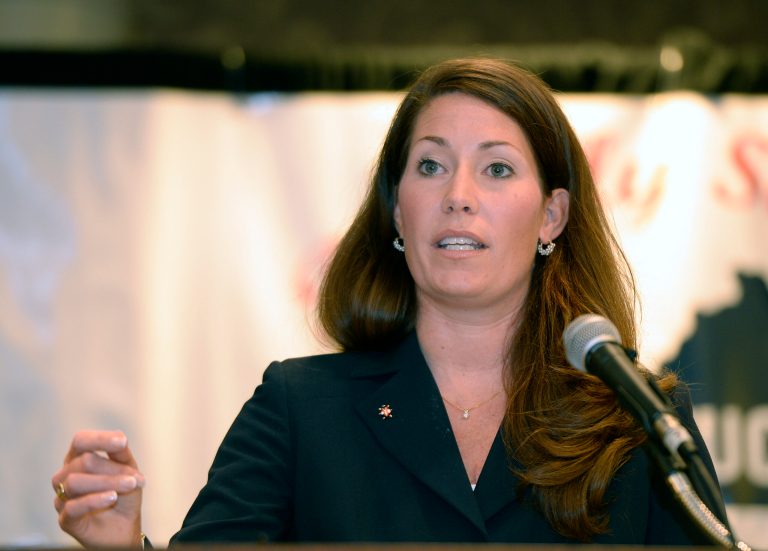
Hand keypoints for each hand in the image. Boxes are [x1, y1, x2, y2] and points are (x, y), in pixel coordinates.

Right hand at [52, 430, 145, 547]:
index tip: (122, 442)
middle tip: (136, 478)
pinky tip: (112, 498)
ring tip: (130, 486)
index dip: (99, 439)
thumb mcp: (128, 469)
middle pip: (84, 462)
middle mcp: (65, 475)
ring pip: (75, 482)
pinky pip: (73, 506)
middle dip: (114, 469)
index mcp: (78, 458)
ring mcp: (62, 497)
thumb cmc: (124, 494)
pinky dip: (95, 500)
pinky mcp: (65, 519)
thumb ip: (121, 453)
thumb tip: (119, 438)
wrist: (125, 525)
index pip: (80, 441)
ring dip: (108, 482)